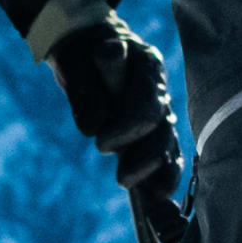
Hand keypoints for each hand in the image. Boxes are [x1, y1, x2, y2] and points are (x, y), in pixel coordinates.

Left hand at [32, 0, 183, 204]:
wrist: (85, 43)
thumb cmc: (78, 49)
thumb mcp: (73, 60)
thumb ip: (84, 89)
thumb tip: (92, 127)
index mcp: (145, 65)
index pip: (145, 104)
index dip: (127, 128)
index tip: (99, 144)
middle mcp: (159, 88)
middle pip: (162, 130)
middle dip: (144, 158)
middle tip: (121, 180)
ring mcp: (160, 110)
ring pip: (168, 145)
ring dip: (158, 172)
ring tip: (149, 198)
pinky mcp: (155, 130)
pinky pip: (167, 155)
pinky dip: (166, 176)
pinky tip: (161, 199)